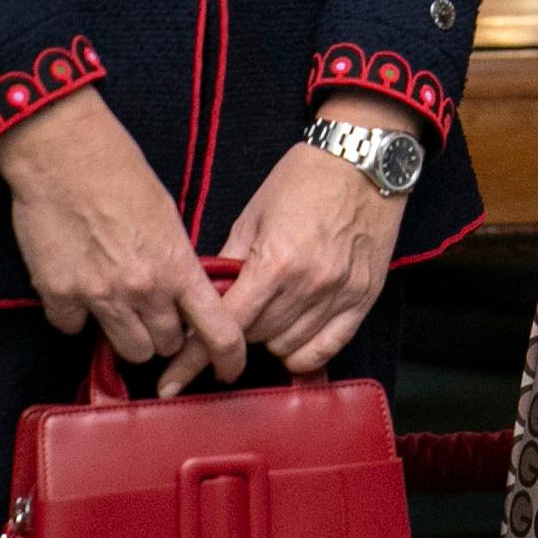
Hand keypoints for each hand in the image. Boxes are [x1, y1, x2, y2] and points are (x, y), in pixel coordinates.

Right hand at [0, 89, 244, 393]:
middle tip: (156, 312)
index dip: (229, 357)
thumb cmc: (122, 174)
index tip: (231, 369)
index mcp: (177, 266)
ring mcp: (97, 296)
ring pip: (126, 350)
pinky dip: (77, 315)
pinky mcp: (58, 296)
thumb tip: (180, 295)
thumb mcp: (168, 217)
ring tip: (120, 305)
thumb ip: (176, 263)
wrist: (66, 155)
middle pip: (163, 347)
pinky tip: (77, 287)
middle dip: (165, 335)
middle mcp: (141, 290)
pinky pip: (73, 329)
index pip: (217, 330)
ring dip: (127, 334)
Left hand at [173, 90, 410, 390]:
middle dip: (235, 331)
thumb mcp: (253, 215)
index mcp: (275, 262)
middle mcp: (309, 284)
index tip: (173, 378)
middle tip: (233, 315)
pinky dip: (304, 352)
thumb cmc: (305, 180)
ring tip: (266, 315)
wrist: (364, 159)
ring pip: (287, 347)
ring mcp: (340, 293)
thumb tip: (203, 300)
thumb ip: (229, 262)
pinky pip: (327, 348)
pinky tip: (291, 339)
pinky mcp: (365, 297)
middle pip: (255, 338)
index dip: (194, 355)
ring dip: (268, 338)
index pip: (226, 324)